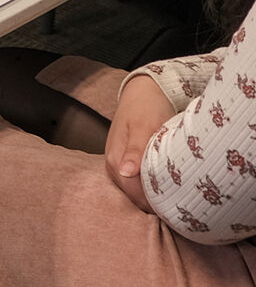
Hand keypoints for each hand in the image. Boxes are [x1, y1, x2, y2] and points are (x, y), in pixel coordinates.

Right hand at [103, 76, 175, 213]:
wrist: (144, 92)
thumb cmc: (145, 107)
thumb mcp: (143, 126)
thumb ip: (134, 150)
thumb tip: (125, 172)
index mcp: (115, 160)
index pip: (135, 194)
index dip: (156, 203)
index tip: (179, 207)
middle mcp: (115, 167)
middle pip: (135, 197)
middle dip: (156, 203)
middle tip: (184, 205)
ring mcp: (121, 166)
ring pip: (137, 193)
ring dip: (155, 197)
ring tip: (179, 198)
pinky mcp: (128, 164)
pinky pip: (139, 184)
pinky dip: (153, 189)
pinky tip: (169, 187)